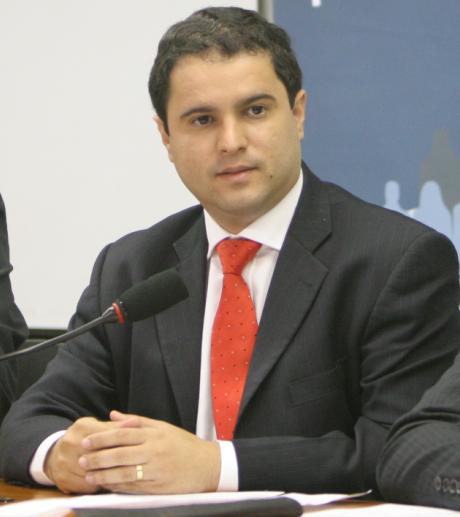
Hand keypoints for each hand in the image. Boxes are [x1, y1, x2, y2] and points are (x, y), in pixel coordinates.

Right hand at [44, 416, 139, 493]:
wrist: (55, 453)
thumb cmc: (83, 437)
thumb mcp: (97, 425)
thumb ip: (116, 425)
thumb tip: (135, 422)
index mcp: (81, 427)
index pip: (106, 435)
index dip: (122, 442)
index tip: (136, 446)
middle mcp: (70, 444)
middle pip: (100, 455)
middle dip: (116, 459)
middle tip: (131, 462)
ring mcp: (65, 462)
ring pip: (94, 472)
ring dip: (108, 474)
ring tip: (121, 472)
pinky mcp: (63, 479)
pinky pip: (87, 485)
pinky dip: (99, 484)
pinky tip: (108, 481)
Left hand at [78, 410, 220, 493]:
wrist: (207, 465)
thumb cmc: (184, 444)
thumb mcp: (163, 427)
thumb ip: (137, 421)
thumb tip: (113, 415)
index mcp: (154, 434)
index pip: (123, 434)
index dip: (102, 438)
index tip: (86, 441)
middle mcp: (154, 451)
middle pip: (120, 454)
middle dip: (98, 457)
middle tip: (81, 459)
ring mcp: (156, 470)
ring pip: (124, 472)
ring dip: (103, 474)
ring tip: (88, 475)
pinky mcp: (158, 487)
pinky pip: (133, 487)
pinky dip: (117, 486)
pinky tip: (105, 485)